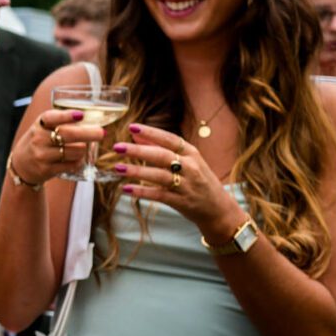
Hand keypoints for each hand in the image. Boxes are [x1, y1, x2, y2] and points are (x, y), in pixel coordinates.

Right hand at [9, 108, 100, 187]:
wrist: (22, 164)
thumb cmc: (39, 140)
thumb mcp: (43, 126)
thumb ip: (61, 120)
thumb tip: (92, 117)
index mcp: (40, 124)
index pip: (52, 117)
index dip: (67, 116)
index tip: (81, 115)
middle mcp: (39, 138)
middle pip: (69, 135)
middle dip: (89, 133)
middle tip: (101, 133)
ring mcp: (42, 155)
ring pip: (75, 151)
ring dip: (83, 149)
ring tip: (82, 148)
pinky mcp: (47, 169)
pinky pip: (72, 164)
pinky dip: (79, 161)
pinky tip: (77, 158)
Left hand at [114, 123, 242, 236]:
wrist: (219, 208)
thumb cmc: (198, 180)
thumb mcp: (187, 161)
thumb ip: (161, 148)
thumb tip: (136, 136)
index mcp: (192, 153)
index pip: (169, 139)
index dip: (150, 133)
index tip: (131, 127)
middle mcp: (191, 167)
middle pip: (162, 156)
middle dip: (138, 151)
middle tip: (117, 147)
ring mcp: (187, 185)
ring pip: (159, 176)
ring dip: (137, 171)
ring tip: (117, 168)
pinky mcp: (181, 202)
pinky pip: (159, 195)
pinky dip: (143, 192)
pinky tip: (126, 189)